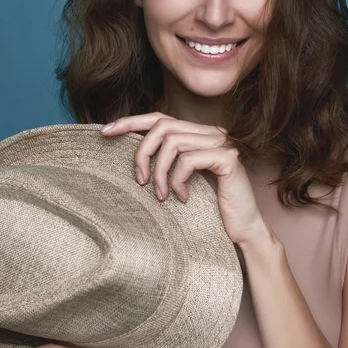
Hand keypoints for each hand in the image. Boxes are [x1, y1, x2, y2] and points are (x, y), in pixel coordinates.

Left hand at [100, 112, 274, 247]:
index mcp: (198, 134)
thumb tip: (132, 155)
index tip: (105, 132)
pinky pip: (188, 160)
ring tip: (160, 195)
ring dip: (159, 172)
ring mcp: (221, 142)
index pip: (160, 118)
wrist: (243, 230)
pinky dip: (178, 180)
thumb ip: (166, 162)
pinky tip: (182, 198)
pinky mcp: (227, 157)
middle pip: (163, 125)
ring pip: (172, 142)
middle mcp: (211, 132)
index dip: (131, 122)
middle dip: (143, 151)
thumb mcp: (181, 181)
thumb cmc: (210, 209)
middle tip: (139, 180)